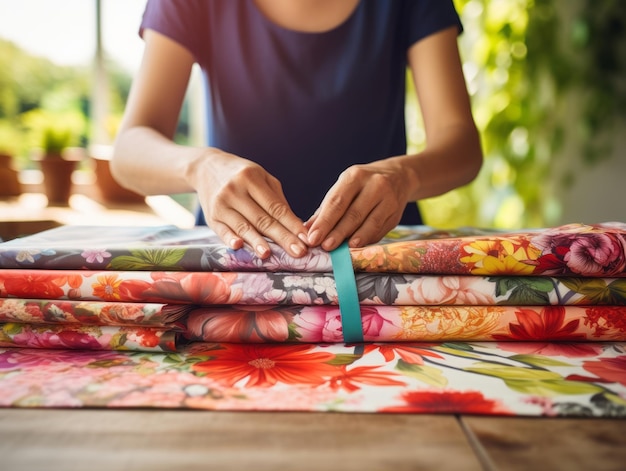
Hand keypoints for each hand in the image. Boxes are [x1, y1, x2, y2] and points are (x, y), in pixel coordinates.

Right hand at [194, 149, 308, 258]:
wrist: (207, 168)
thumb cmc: (242, 175)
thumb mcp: (261, 178)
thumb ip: (277, 200)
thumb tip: (296, 226)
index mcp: (251, 178)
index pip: (275, 207)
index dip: (292, 224)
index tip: (306, 238)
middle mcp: (235, 190)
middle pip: (262, 219)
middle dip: (282, 237)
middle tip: (299, 252)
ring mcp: (221, 204)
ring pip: (243, 226)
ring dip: (257, 242)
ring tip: (269, 255)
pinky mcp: (211, 216)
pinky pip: (222, 230)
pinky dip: (230, 238)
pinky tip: (238, 246)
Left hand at [305, 157, 413, 250]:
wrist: (398, 177)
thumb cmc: (362, 184)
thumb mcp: (344, 187)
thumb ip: (326, 208)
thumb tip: (308, 230)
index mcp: (355, 176)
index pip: (337, 202)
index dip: (324, 222)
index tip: (313, 237)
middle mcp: (374, 185)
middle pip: (354, 214)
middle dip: (338, 233)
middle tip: (325, 247)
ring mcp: (389, 200)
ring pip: (370, 223)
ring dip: (355, 239)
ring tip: (343, 250)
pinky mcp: (396, 214)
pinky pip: (380, 230)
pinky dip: (367, 240)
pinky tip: (357, 248)